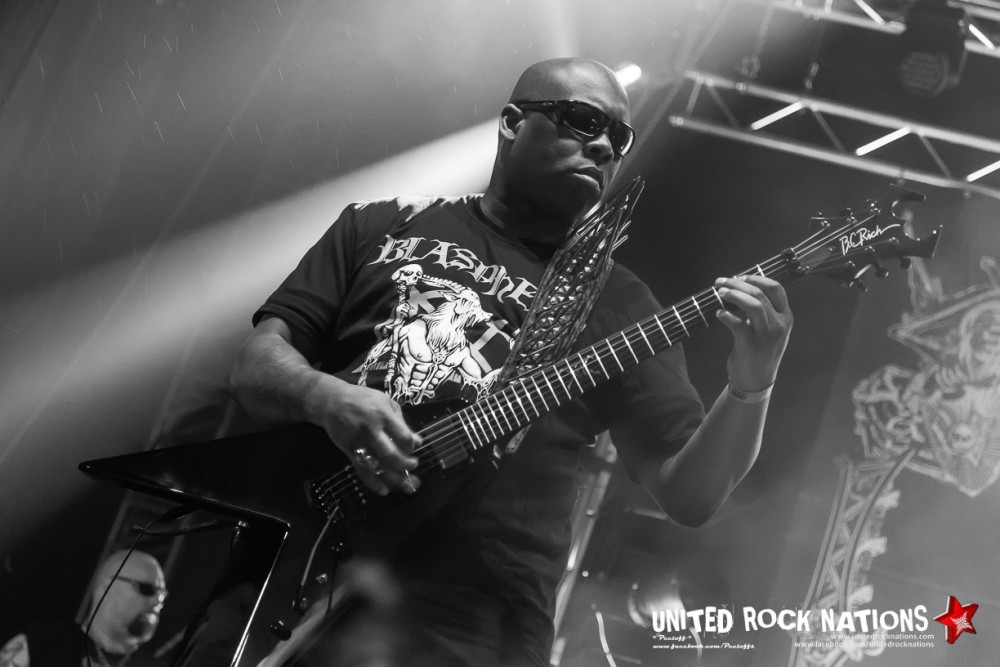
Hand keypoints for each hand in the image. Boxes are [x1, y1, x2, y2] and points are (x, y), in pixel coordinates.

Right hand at [308, 379, 421, 495]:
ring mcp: (358, 442)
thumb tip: (417, 442)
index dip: (411, 446)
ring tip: (407, 486)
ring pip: (377, 466)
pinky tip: (385, 490)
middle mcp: (371, 430)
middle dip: (405, 465)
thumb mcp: (386, 402)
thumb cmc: (363, 399)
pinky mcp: (349, 451)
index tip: (413, 448)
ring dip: (394, 479)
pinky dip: (373, 483)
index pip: (403, 437)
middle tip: (413, 466)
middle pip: (390, 454)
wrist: (331, 401)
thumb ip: (401, 422)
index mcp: (383, 415)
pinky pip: (362, 470)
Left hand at [714, 275, 792, 391]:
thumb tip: (740, 288)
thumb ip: (762, 311)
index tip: (740, 276)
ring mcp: (767, 336)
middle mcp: (779, 325)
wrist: (756, 380)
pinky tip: (719, 313)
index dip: (757, 278)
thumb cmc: (760, 351)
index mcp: (785, 317)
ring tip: (721, 293)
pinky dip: (726, 316)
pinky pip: (738, 325)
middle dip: (738, 284)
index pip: (776, 289)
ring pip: (754, 305)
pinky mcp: (751, 345)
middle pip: (760, 294)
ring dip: (734, 295)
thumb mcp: (769, 330)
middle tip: (722, 282)